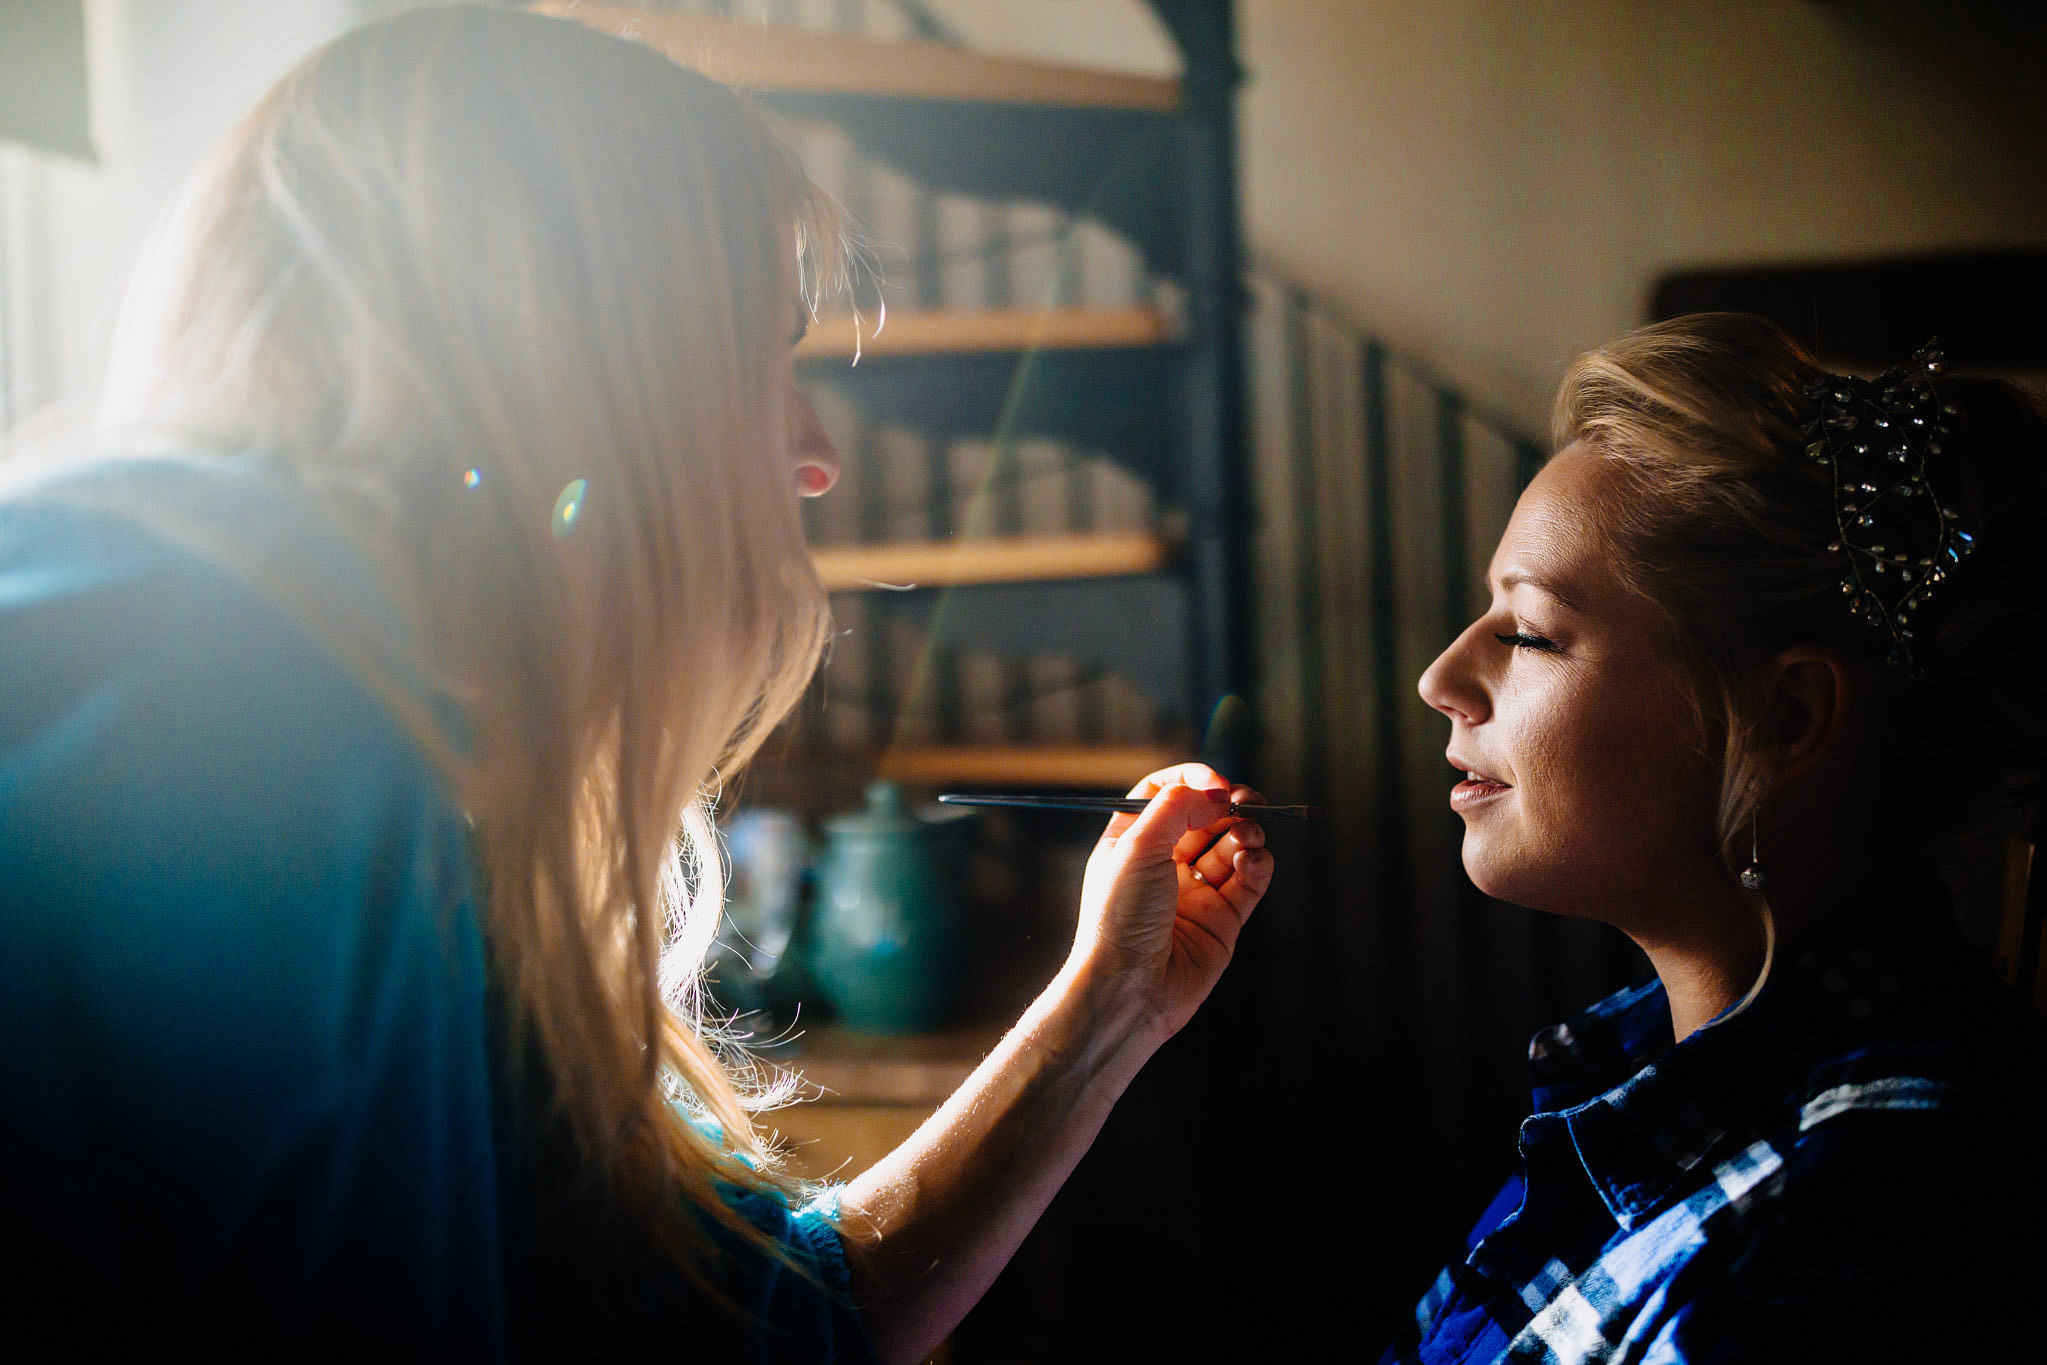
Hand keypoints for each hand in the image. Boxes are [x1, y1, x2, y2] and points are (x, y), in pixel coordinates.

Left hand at [1066, 762, 1274, 1046]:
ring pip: (1231, 845)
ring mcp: (1194, 891)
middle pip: (1204, 816)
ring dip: (1246, 831)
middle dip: (1228, 803)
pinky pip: (1250, 880)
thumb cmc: (1120, 919)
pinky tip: (1253, 861)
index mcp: (1132, 842)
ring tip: (1249, 834)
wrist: (1130, 989)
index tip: (1215, 783)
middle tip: (1246, 801)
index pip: (1165, 793)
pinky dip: (1259, 863)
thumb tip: (1210, 791)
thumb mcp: (1136, 848)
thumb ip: (1175, 808)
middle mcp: (1163, 864)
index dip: (1192, 780)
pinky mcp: (1222, 919)